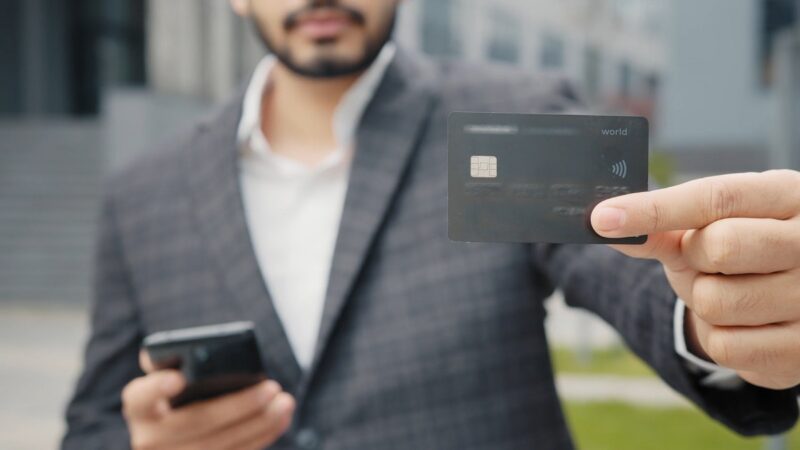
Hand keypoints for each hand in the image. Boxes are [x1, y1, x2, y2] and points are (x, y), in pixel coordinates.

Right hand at [122, 351, 294, 449]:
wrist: (175, 435)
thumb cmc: (179, 394)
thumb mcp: (169, 376)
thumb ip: (174, 360)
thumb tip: (189, 347)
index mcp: (139, 406)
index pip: (140, 397)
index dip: (157, 388)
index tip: (180, 377)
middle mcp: (149, 438)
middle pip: (197, 422)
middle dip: (239, 405)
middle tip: (271, 388)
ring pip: (221, 444)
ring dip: (260, 423)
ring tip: (285, 402)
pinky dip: (262, 436)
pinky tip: (281, 419)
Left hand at [590, 170, 799, 389]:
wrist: (788, 296)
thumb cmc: (741, 250)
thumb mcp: (705, 230)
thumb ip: (659, 226)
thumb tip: (604, 221)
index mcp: (789, 195)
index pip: (716, 197)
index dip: (654, 208)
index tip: (602, 218)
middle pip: (722, 247)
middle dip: (697, 258)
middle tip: (709, 261)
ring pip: (717, 302)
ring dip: (704, 302)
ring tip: (731, 291)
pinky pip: (727, 347)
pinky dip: (717, 338)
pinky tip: (743, 324)